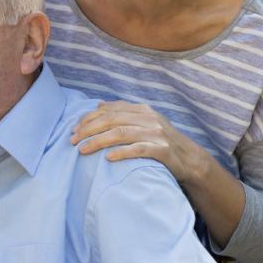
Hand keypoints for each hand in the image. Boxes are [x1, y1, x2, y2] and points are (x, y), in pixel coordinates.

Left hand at [71, 101, 206, 182]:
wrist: (189, 159)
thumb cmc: (160, 141)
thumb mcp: (144, 123)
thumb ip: (123, 113)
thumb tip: (99, 104)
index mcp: (142, 109)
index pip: (110, 110)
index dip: (89, 118)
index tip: (74, 129)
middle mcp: (149, 118)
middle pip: (112, 120)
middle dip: (89, 129)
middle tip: (72, 140)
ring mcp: (156, 133)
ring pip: (121, 133)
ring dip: (98, 141)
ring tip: (82, 150)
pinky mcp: (163, 150)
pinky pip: (139, 149)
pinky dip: (122, 152)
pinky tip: (108, 158)